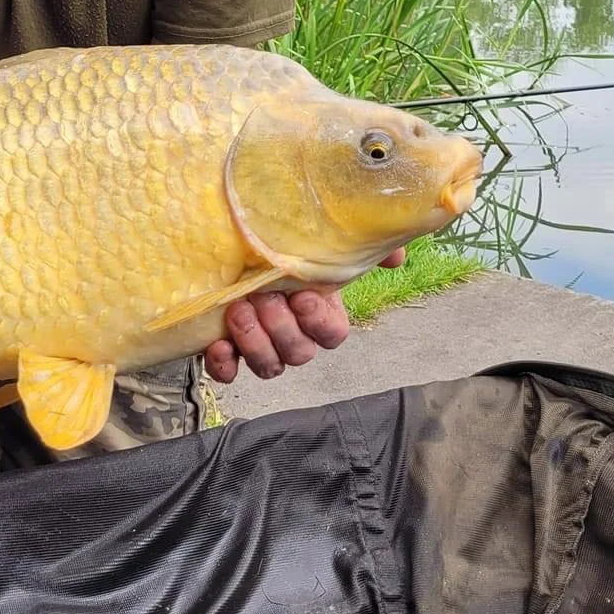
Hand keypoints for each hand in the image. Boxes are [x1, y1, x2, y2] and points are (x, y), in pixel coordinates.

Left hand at [203, 247, 405, 383]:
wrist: (231, 244)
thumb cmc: (279, 246)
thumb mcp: (320, 240)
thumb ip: (362, 246)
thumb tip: (395, 258)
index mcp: (319, 313)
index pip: (333, 336)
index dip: (320, 323)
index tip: (303, 297)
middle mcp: (293, 335)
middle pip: (299, 353)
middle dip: (282, 328)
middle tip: (264, 299)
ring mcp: (260, 347)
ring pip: (269, 368)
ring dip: (255, 344)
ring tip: (239, 310)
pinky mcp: (227, 352)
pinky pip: (229, 373)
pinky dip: (224, 364)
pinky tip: (218, 344)